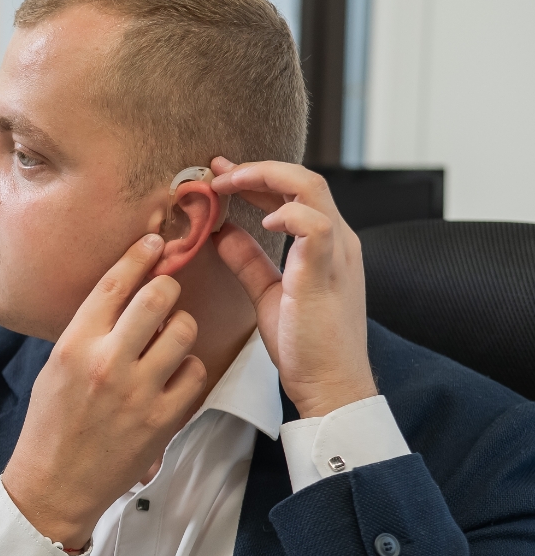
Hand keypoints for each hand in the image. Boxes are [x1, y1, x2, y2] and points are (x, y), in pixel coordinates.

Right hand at [1, 235, 206, 549]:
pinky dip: (189, 370)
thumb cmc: (51, 423)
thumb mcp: (57, 365)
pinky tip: (173, 377)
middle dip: (167, 287)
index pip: (114, 283)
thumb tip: (126, 293)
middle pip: (158, 297)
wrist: (54, 483)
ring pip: (184, 331)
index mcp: (75, 344)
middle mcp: (107, 363)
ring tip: (168, 342)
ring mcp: (139, 392)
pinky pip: (195, 373)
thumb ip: (90, 329)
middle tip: (165, 294)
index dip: (140, 254)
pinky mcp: (163, 420)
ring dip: (180, 329)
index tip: (154, 241)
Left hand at [210, 158, 376, 418]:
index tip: (221, 175)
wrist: (330, 386)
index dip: (258, 178)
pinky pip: (315, 226)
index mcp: (327, 245)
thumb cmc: (306, 346)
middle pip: (303, 179)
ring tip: (227, 185)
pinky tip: (261, 222)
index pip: (295, 193)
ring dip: (265, 179)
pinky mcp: (326, 274)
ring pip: (311, 189)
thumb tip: (221, 233)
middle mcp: (338, 241)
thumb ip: (249, 261)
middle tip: (216, 170)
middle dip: (256, 169)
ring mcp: (336, 254)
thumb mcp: (269, 293)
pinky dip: (287, 215)